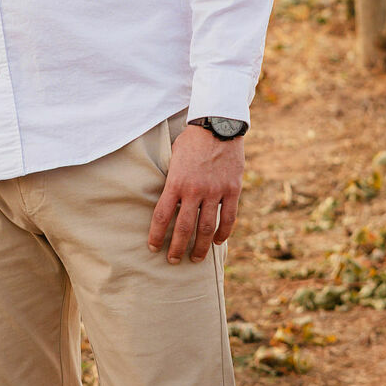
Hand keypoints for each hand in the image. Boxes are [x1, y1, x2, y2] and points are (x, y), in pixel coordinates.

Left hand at [147, 125, 243, 263]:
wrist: (218, 125)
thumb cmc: (191, 141)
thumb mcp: (173, 158)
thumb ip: (171, 180)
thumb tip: (166, 201)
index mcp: (176, 182)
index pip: (162, 215)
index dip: (156, 235)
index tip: (153, 248)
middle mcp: (195, 190)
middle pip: (184, 228)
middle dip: (177, 248)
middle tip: (173, 261)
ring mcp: (215, 191)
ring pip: (207, 227)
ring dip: (200, 247)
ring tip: (196, 258)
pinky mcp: (232, 189)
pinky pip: (229, 217)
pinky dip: (223, 232)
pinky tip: (217, 241)